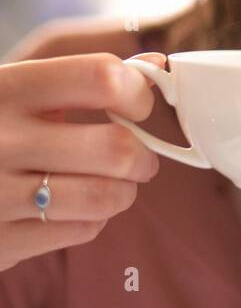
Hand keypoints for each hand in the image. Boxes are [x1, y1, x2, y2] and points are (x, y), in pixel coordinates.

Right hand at [0, 52, 162, 272]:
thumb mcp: (18, 91)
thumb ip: (84, 78)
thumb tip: (158, 66)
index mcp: (6, 88)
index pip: (100, 77)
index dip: (137, 92)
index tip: (137, 105)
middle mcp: (0, 139)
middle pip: (116, 148)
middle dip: (143, 156)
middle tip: (139, 158)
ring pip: (105, 197)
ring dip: (123, 192)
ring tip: (112, 184)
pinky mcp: (1, 241)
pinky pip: (82, 230)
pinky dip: (93, 219)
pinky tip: (73, 207)